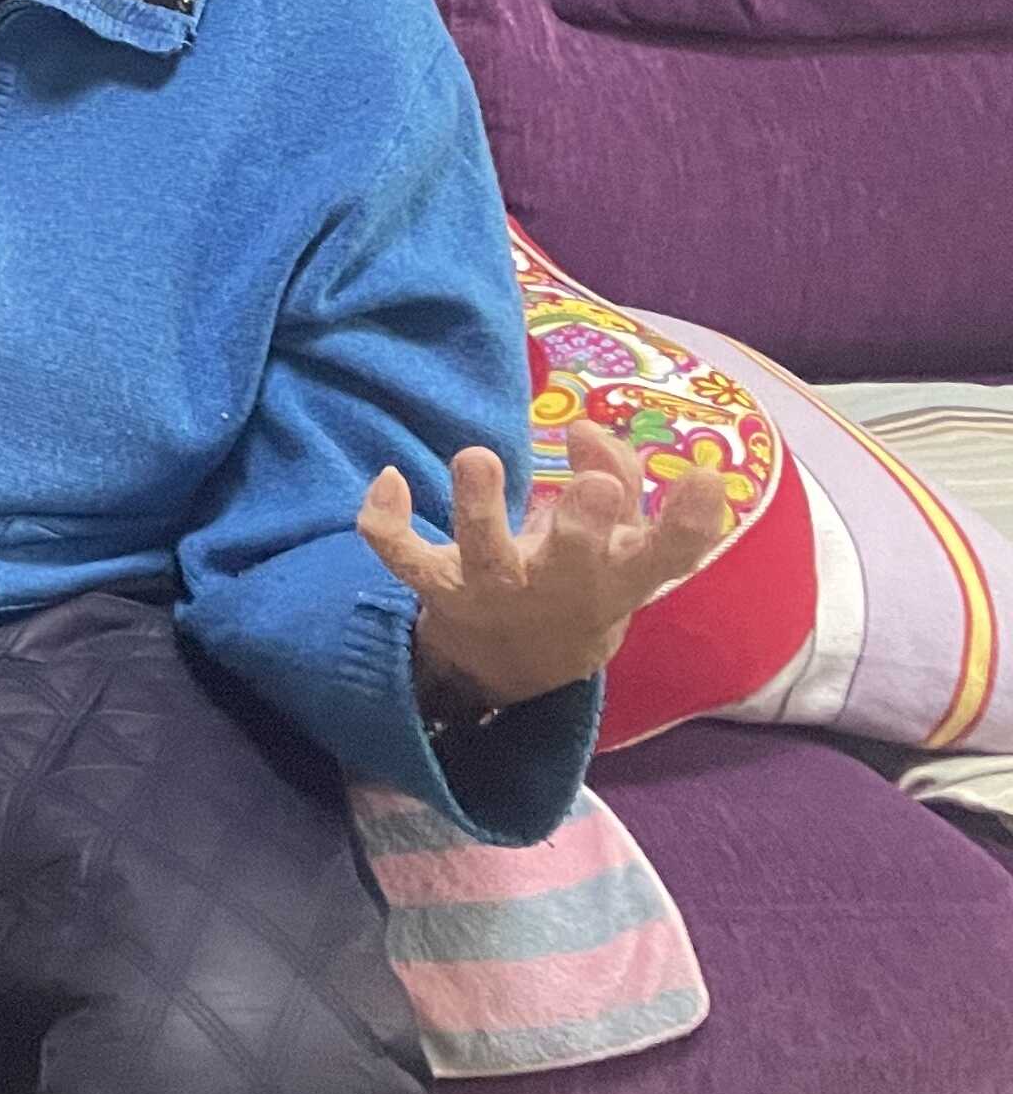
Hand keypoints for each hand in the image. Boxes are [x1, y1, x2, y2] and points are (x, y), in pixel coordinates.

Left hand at [358, 421, 733, 716]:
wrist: (516, 664)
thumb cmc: (580, 576)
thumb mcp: (616, 537)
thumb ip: (614, 475)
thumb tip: (584, 429)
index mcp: (620, 574)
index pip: (670, 556)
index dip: (693, 523)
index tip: (704, 478)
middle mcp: (562, 587)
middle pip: (578, 561)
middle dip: (586, 524)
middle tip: (592, 487)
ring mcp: (496, 591)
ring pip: (485, 554)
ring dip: (479, 507)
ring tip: (478, 457)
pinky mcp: (438, 588)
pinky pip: (403, 559)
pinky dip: (387, 523)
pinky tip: (388, 479)